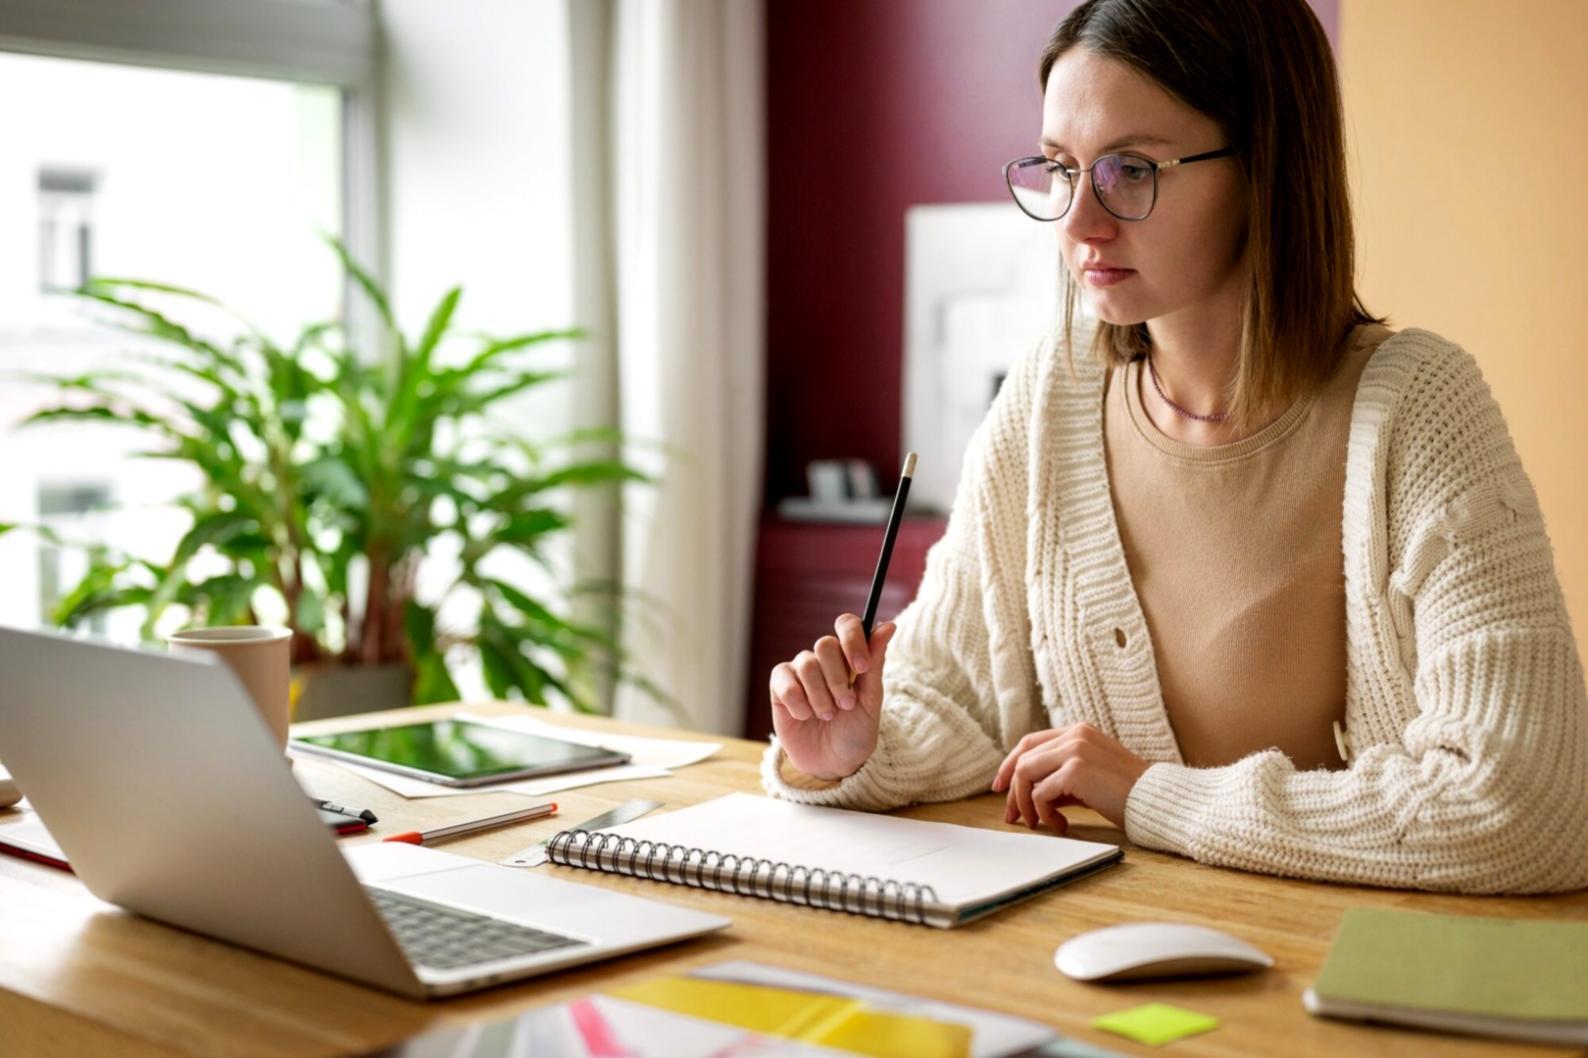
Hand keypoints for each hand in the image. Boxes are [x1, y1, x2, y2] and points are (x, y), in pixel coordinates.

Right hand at [769, 614, 897, 780]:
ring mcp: (800, 672)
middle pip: (824, 644)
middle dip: (838, 679)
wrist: (834, 764)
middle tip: (846, 705)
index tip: (861, 668)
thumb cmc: (856, 731)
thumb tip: (888, 625)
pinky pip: (785, 682)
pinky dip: (798, 703)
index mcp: (848, 656)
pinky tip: (805, 716)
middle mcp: (823, 659)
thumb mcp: (871, 700)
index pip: (847, 624)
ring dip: (820, 696)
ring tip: (827, 716)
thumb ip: (875, 662)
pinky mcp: (780, 687)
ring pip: (807, 665)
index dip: (852, 640)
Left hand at [990, 723, 1149, 834]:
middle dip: (1012, 790)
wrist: (1156, 801)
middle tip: (1011, 816)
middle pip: (1023, 758)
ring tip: (1037, 823)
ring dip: (1025, 803)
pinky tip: (1060, 825)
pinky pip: (1041, 793)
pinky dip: (1044, 813)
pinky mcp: (1075, 770)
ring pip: (1026, 774)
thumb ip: (1060, 778)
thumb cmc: (1126, 794)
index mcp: (1078, 731)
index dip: (1010, 764)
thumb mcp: (1088, 779)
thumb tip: (1028, 794)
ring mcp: (1075, 749)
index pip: (1030, 742)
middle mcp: (1075, 735)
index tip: (1000, 787)